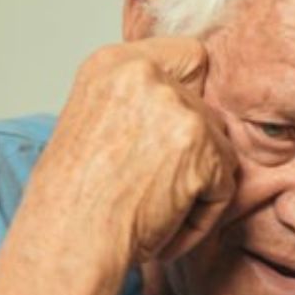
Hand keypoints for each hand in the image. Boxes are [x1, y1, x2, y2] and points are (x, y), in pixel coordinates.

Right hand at [23, 37, 237, 274]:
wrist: (69, 238)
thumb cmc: (71, 201)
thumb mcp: (90, 126)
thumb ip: (136, 108)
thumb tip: (178, 114)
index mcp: (112, 64)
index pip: (188, 56)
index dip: (191, 96)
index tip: (171, 134)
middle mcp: (146, 75)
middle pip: (206, 111)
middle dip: (191, 155)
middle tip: (153, 191)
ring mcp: (178, 108)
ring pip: (219, 149)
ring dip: (196, 187)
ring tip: (154, 212)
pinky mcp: (203, 147)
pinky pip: (225, 185)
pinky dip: (202, 216)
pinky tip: (165, 227)